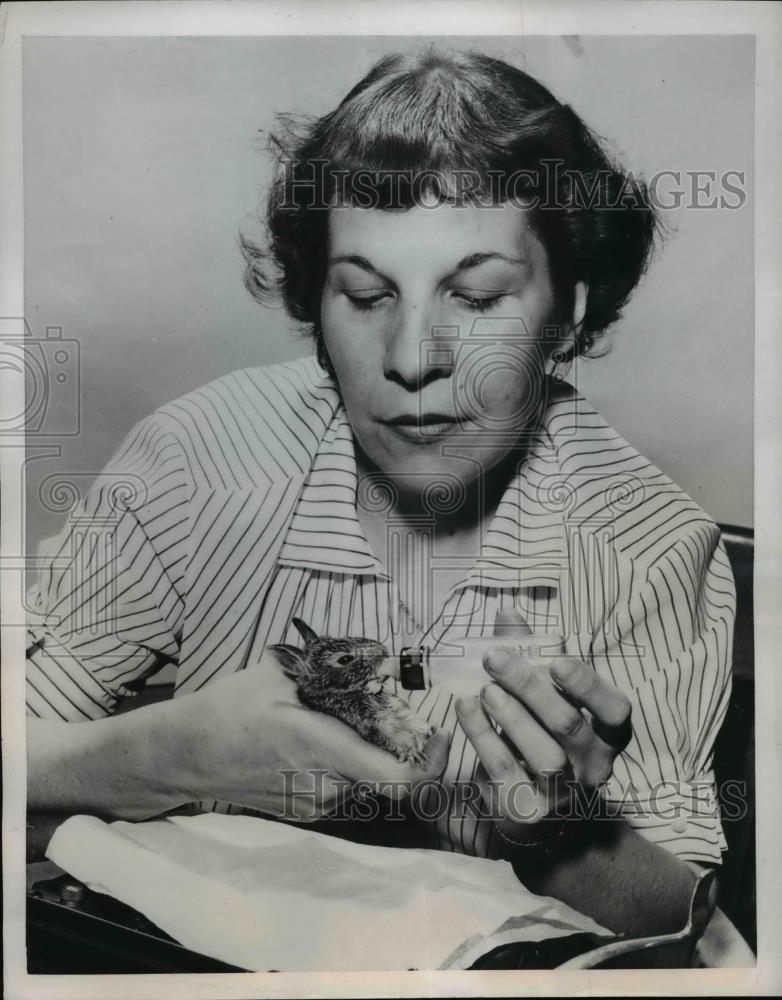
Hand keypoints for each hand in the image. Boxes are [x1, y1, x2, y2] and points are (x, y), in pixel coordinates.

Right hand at [170, 648, 449, 820]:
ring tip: (355, 720)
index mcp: (321, 748)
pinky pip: (347, 787)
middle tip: (395, 712)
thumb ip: (324, 666)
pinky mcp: (305, 810)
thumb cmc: (228, 710)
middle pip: (388, 774)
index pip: (398, 778)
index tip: (439, 735)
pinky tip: (330, 737)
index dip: (430, 763)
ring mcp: (315, 804)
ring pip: (368, 781)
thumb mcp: (275, 674)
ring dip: (374, 754)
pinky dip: (352, 764)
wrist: (185, 755)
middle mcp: (325, 785)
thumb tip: (367, 652)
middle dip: (400, 745)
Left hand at [455, 608, 631, 843]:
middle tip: (495, 658)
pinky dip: (483, 737)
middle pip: (569, 725)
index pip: (615, 710)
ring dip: (512, 717)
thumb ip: (530, 655)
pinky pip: (506, 773)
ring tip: (485, 689)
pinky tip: (466, 709)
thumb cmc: (543, 734)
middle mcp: (593, 765)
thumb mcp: (545, 695)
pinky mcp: (527, 809)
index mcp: (607, 733)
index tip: (558, 662)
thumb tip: (506, 614)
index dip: (590, 687)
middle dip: (530, 688)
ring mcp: (563, 792)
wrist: (538, 810)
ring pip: (544, 756)